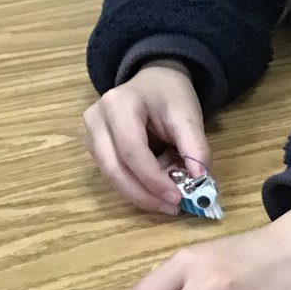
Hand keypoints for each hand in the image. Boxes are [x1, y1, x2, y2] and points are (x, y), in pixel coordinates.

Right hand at [82, 60, 209, 214]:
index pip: (131, 151)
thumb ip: (196, 147)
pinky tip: (158, 187)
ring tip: (169, 198)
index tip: (177, 198)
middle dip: (144, 195)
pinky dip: (137, 186)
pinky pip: (113, 175)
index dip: (153, 180)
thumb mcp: (188, 115)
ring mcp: (90, 134)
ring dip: (141, 194)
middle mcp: (95, 119)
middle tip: (172, 208)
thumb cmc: (170, 96)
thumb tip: (200, 180)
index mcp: (118, 105)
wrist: (153, 81)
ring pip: (111, 177)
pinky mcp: (94, 147)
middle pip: (114, 169)